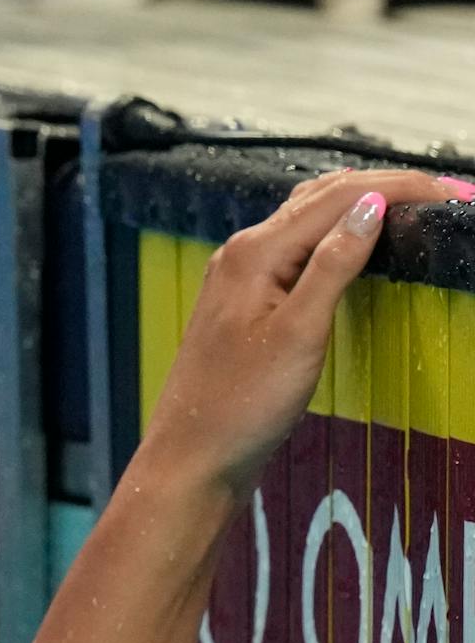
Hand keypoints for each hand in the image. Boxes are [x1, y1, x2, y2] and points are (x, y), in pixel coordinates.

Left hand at [146, 169, 473, 494]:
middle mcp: (241, 255)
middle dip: (386, 186)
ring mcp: (239, 278)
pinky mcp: (245, 303)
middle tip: (444, 193)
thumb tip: (372, 205)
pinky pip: (296, 248)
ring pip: (307, 219)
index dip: (401, 186)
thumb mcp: (299, 333)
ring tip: (413, 204)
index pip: (337, 196)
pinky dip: (335, 233)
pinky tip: (357, 240)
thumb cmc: (240, 406)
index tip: (453, 192)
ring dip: (360, 204)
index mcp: (253, 253)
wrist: (195, 456)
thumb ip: (333, 265)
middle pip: (320, 198)